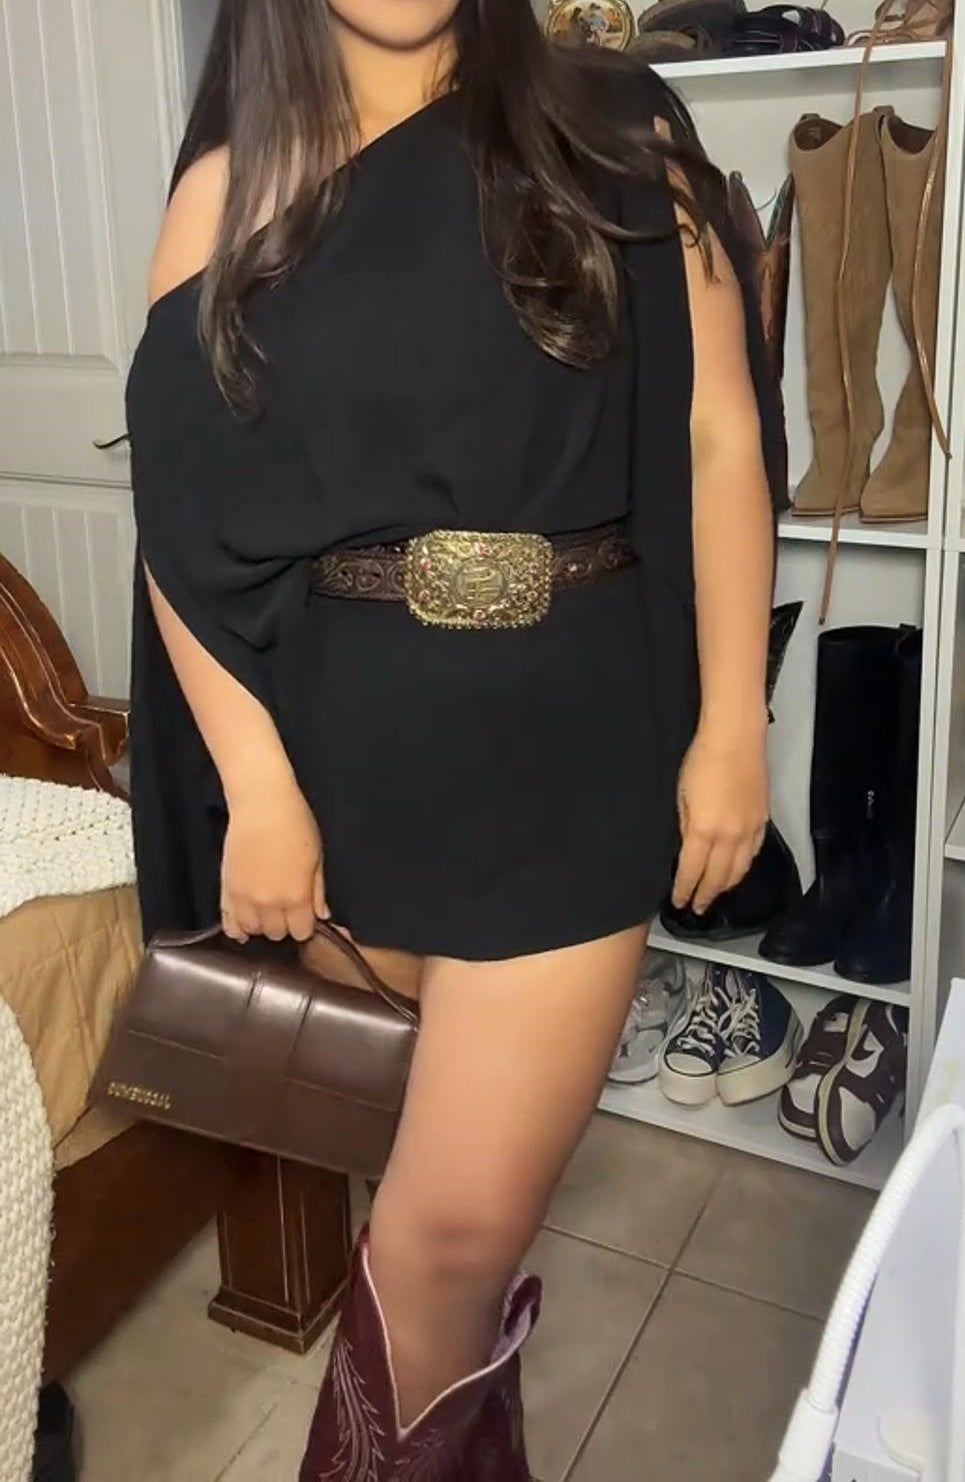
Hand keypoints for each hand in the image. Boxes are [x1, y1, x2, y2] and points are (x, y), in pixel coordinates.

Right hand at [221, 780, 327, 942]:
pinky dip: (237, 927)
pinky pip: (228, 922)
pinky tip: (244, 923)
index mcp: (297, 897)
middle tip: (285, 909)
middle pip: (277, 934)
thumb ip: (317, 891)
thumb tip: (322, 915)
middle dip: (284, 924)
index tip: (304, 916)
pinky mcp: (226, 890)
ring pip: (253, 930)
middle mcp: (270, 904)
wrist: (261, 805)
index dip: (304, 925)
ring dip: (261, 925)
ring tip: (265, 910)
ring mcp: (245, 899)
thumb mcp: (316, 857)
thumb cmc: (295, 824)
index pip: (301, 932)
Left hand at [671, 724, 768, 915]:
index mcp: (704, 830)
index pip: (693, 871)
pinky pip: (754, 852)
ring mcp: (750, 828)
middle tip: (697, 907)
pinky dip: (744, 866)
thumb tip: (688, 847)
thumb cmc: (701, 760)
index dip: (685, 889)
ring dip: (727, 885)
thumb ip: (685, 826)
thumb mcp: (681, 795)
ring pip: (740, 868)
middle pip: (718, 876)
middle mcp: (730, 836)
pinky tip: (738, 869)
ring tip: (715, 893)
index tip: (679, 902)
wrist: (736, 737)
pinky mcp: (763, 818)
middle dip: (707, 894)